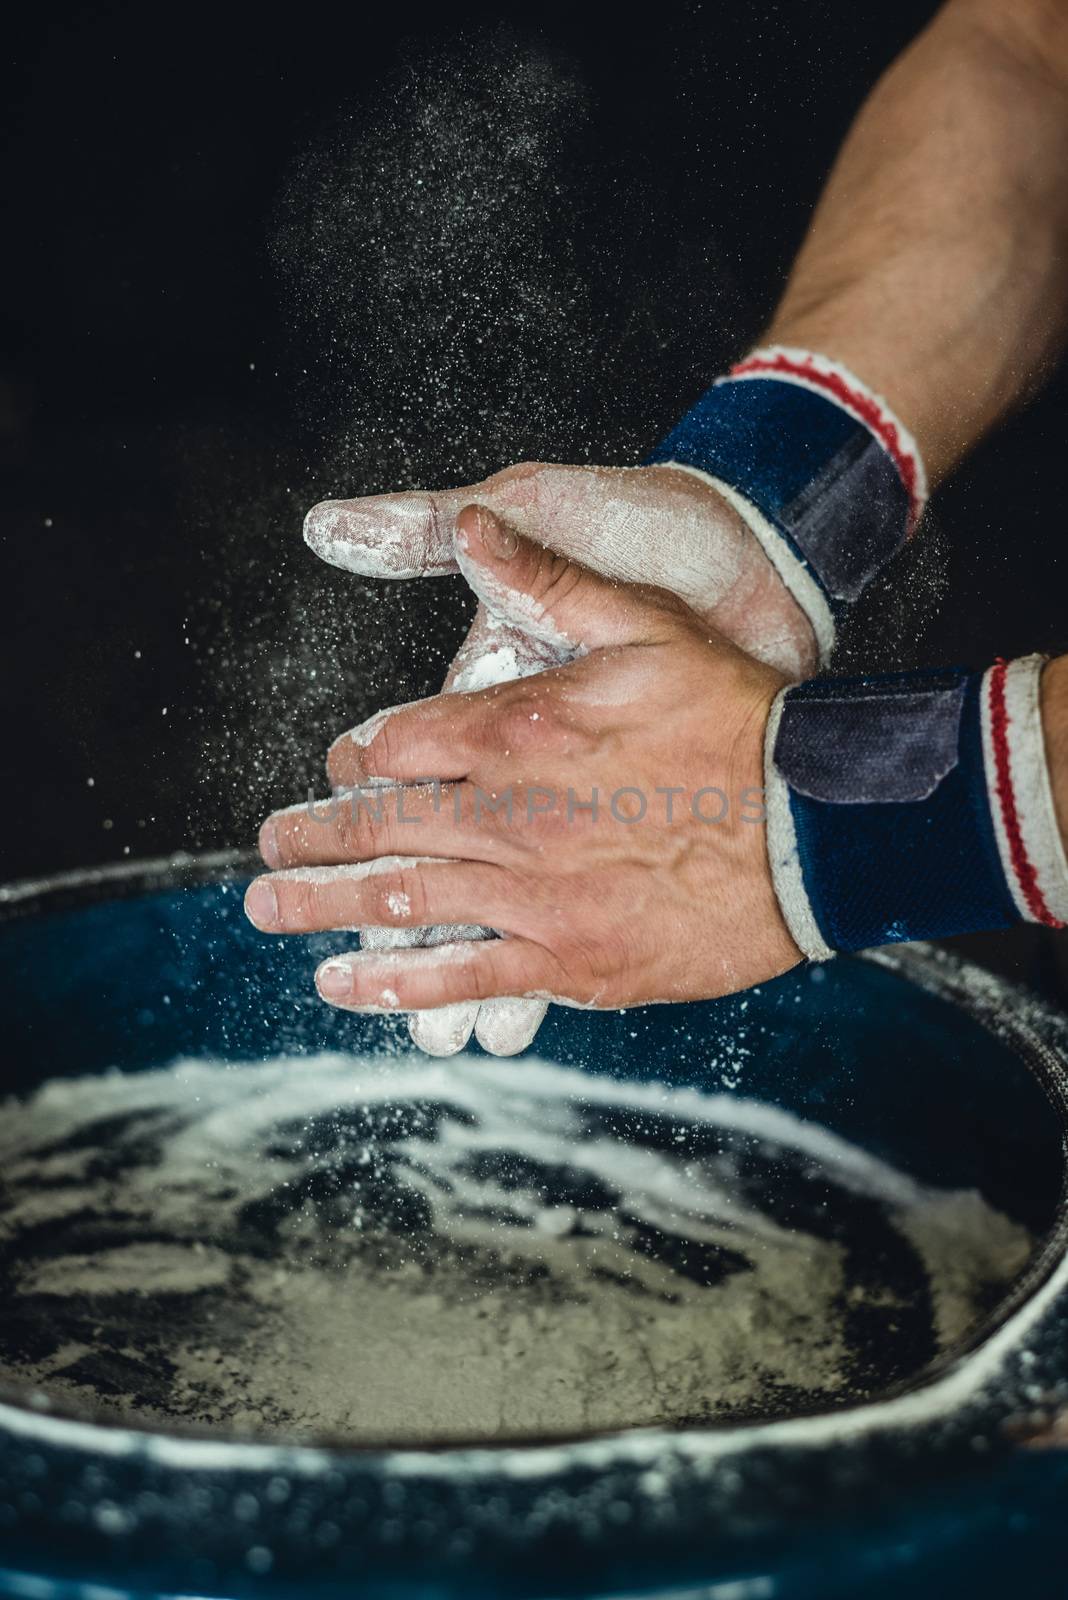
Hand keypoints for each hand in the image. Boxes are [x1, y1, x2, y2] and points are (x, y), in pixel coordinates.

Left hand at [248, 506, 800, 1015]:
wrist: (817, 827)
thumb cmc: (739, 720)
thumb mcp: (648, 624)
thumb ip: (548, 582)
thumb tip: (471, 527)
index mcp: (516, 731)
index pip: (395, 744)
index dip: (356, 756)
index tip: (341, 767)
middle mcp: (506, 816)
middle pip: (376, 826)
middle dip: (311, 835)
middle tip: (267, 845)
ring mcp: (531, 896)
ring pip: (398, 901)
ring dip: (320, 904)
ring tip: (267, 906)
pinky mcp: (568, 959)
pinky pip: (459, 977)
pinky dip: (393, 983)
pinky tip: (340, 983)